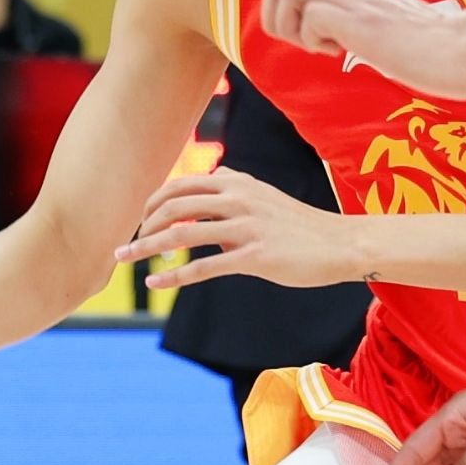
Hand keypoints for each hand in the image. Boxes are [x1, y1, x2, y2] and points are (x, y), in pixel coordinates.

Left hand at [119, 170, 357, 289]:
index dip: (153, 203)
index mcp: (237, 181)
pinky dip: (174, 276)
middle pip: (175, 206)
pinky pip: (204, 266)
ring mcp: (247, 226)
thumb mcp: (264, 195)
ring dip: (147, 247)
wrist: (340, 244)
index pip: (181, 185)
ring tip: (125, 258)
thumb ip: (235, 187)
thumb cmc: (300, 225)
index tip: (140, 221)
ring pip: (183, 234)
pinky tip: (155, 284)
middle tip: (128, 244)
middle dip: (144, 225)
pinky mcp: (255, 256)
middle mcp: (238, 198)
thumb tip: (211, 181)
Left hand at [260, 0, 465, 98]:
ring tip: (325, 47)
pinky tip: (344, 52)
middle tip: (310, 42)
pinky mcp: (361, 20)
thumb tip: (338, 37)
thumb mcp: (387, 29)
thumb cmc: (434, 50)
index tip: (314, 38)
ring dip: (292, 25)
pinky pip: (310, 17)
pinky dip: (315, 40)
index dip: (286, 10)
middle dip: (278, 15)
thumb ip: (361, 24)